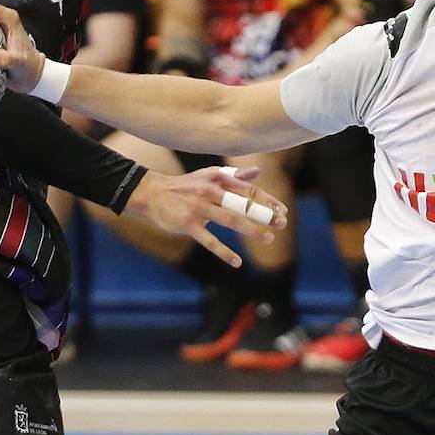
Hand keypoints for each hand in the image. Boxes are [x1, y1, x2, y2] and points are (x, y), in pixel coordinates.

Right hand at [123, 165, 288, 266]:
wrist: (151, 193)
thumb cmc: (185, 186)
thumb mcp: (209, 176)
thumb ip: (234, 176)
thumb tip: (257, 171)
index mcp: (218, 178)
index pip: (249, 189)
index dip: (267, 200)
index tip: (282, 211)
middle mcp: (211, 190)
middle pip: (244, 203)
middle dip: (265, 214)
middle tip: (282, 224)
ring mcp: (199, 207)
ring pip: (231, 220)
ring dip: (252, 230)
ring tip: (268, 239)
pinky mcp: (188, 223)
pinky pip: (209, 240)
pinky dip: (224, 252)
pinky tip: (237, 262)